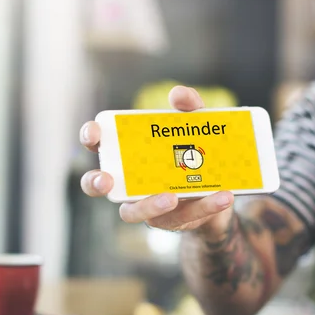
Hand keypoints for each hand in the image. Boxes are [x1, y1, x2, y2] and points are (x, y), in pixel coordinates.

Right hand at [79, 86, 233, 235]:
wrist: (223, 185)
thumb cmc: (196, 150)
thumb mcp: (197, 125)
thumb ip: (190, 107)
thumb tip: (178, 94)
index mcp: (129, 153)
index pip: (99, 144)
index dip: (90, 138)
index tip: (95, 133)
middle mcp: (129, 181)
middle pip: (98, 185)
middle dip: (96, 182)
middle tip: (106, 180)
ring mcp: (147, 204)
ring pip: (132, 212)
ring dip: (148, 206)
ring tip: (173, 197)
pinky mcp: (173, 220)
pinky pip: (184, 216)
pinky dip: (206, 206)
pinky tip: (223, 196)